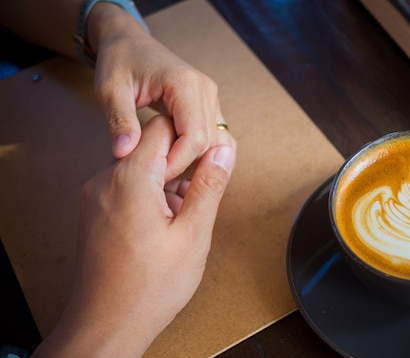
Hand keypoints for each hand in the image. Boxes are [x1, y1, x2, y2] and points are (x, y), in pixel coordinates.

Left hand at [27, 115, 235, 357]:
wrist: (104, 326)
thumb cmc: (148, 287)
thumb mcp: (193, 235)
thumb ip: (208, 187)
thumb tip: (224, 151)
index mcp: (131, 178)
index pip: (163, 126)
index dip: (192, 137)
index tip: (212, 159)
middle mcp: (106, 180)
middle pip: (150, 146)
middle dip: (182, 164)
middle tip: (204, 194)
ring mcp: (96, 197)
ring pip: (139, 169)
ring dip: (166, 184)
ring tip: (184, 219)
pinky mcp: (95, 214)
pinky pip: (126, 189)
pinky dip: (149, 198)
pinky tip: (164, 228)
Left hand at [89, 4, 233, 180]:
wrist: (129, 42)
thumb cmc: (119, 61)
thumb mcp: (110, 90)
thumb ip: (119, 120)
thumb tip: (123, 153)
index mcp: (185, 84)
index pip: (195, 137)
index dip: (178, 162)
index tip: (155, 177)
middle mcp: (206, 90)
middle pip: (209, 143)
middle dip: (186, 165)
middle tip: (158, 180)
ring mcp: (211, 98)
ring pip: (216, 143)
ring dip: (195, 162)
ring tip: (166, 171)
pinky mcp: (210, 106)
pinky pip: (214, 137)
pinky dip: (199, 154)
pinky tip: (176, 161)